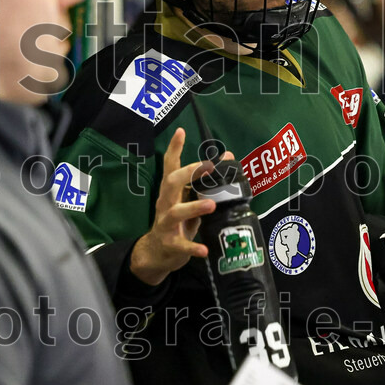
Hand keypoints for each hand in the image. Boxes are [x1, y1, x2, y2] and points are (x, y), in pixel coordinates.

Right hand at [129, 128, 227, 285]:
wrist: (157, 252)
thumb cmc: (177, 221)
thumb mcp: (188, 200)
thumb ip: (204, 182)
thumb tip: (227, 157)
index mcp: (170, 191)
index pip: (170, 166)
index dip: (174, 149)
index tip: (181, 131)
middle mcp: (165, 203)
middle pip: (171, 182)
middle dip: (188, 173)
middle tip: (208, 166)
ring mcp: (165, 223)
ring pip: (176, 212)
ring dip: (194, 207)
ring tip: (211, 205)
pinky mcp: (170, 243)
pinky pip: (181, 244)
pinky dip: (192, 247)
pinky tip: (204, 250)